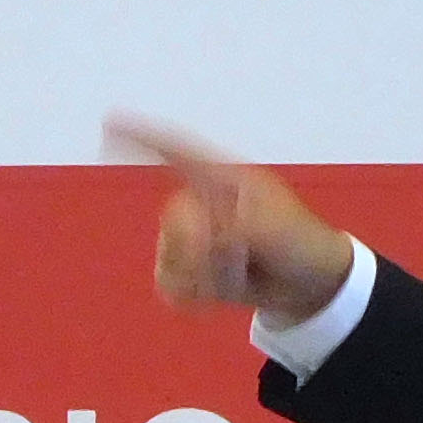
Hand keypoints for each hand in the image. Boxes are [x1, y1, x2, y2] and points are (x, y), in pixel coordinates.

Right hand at [116, 118, 355, 325]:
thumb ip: (232, 232)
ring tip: (240, 274)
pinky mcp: (191, 272)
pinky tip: (212, 300)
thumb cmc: (300, 241)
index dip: (142, 137)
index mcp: (223, 180)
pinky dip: (191, 296)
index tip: (110, 121)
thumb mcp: (272, 229)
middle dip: (206, 248)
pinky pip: (168, 283)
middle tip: (243, 255)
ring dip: (206, 276)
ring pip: (169, 258)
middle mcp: (202, 205)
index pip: (177, 151)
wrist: (312, 285)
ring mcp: (194, 240)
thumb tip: (199, 244)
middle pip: (173, 221)